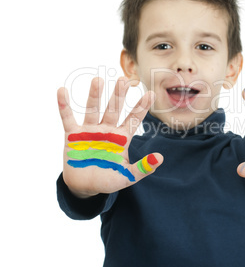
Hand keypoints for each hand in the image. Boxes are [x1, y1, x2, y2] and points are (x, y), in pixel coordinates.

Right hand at [57, 77, 162, 197]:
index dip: (141, 108)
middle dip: (118, 95)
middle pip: (114, 109)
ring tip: (98, 79)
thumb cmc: (108, 180)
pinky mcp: (73, 136)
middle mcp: (107, 130)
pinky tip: (62, 91)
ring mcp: (90, 131)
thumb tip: (160, 158)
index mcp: (122, 138)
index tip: (151, 93)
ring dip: (95, 95)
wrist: (84, 187)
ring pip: (93, 109)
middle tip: (124, 80)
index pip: (134, 119)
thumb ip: (143, 168)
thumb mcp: (128, 176)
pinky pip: (68, 118)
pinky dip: (64, 106)